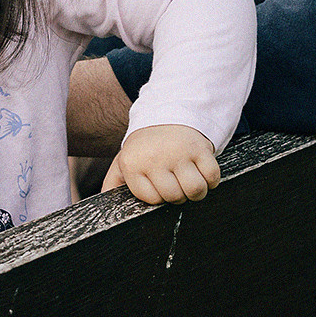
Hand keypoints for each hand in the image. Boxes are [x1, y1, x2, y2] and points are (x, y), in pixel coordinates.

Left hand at [103, 124, 219, 204]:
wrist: (168, 113)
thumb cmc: (146, 146)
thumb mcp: (123, 160)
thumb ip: (112, 183)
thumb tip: (103, 203)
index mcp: (133, 164)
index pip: (152, 199)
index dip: (159, 197)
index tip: (160, 185)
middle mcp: (154, 158)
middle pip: (174, 197)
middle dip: (179, 195)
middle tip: (177, 181)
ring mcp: (178, 152)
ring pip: (195, 190)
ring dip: (197, 190)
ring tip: (190, 180)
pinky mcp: (199, 148)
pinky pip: (212, 177)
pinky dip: (211, 179)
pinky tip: (202, 171)